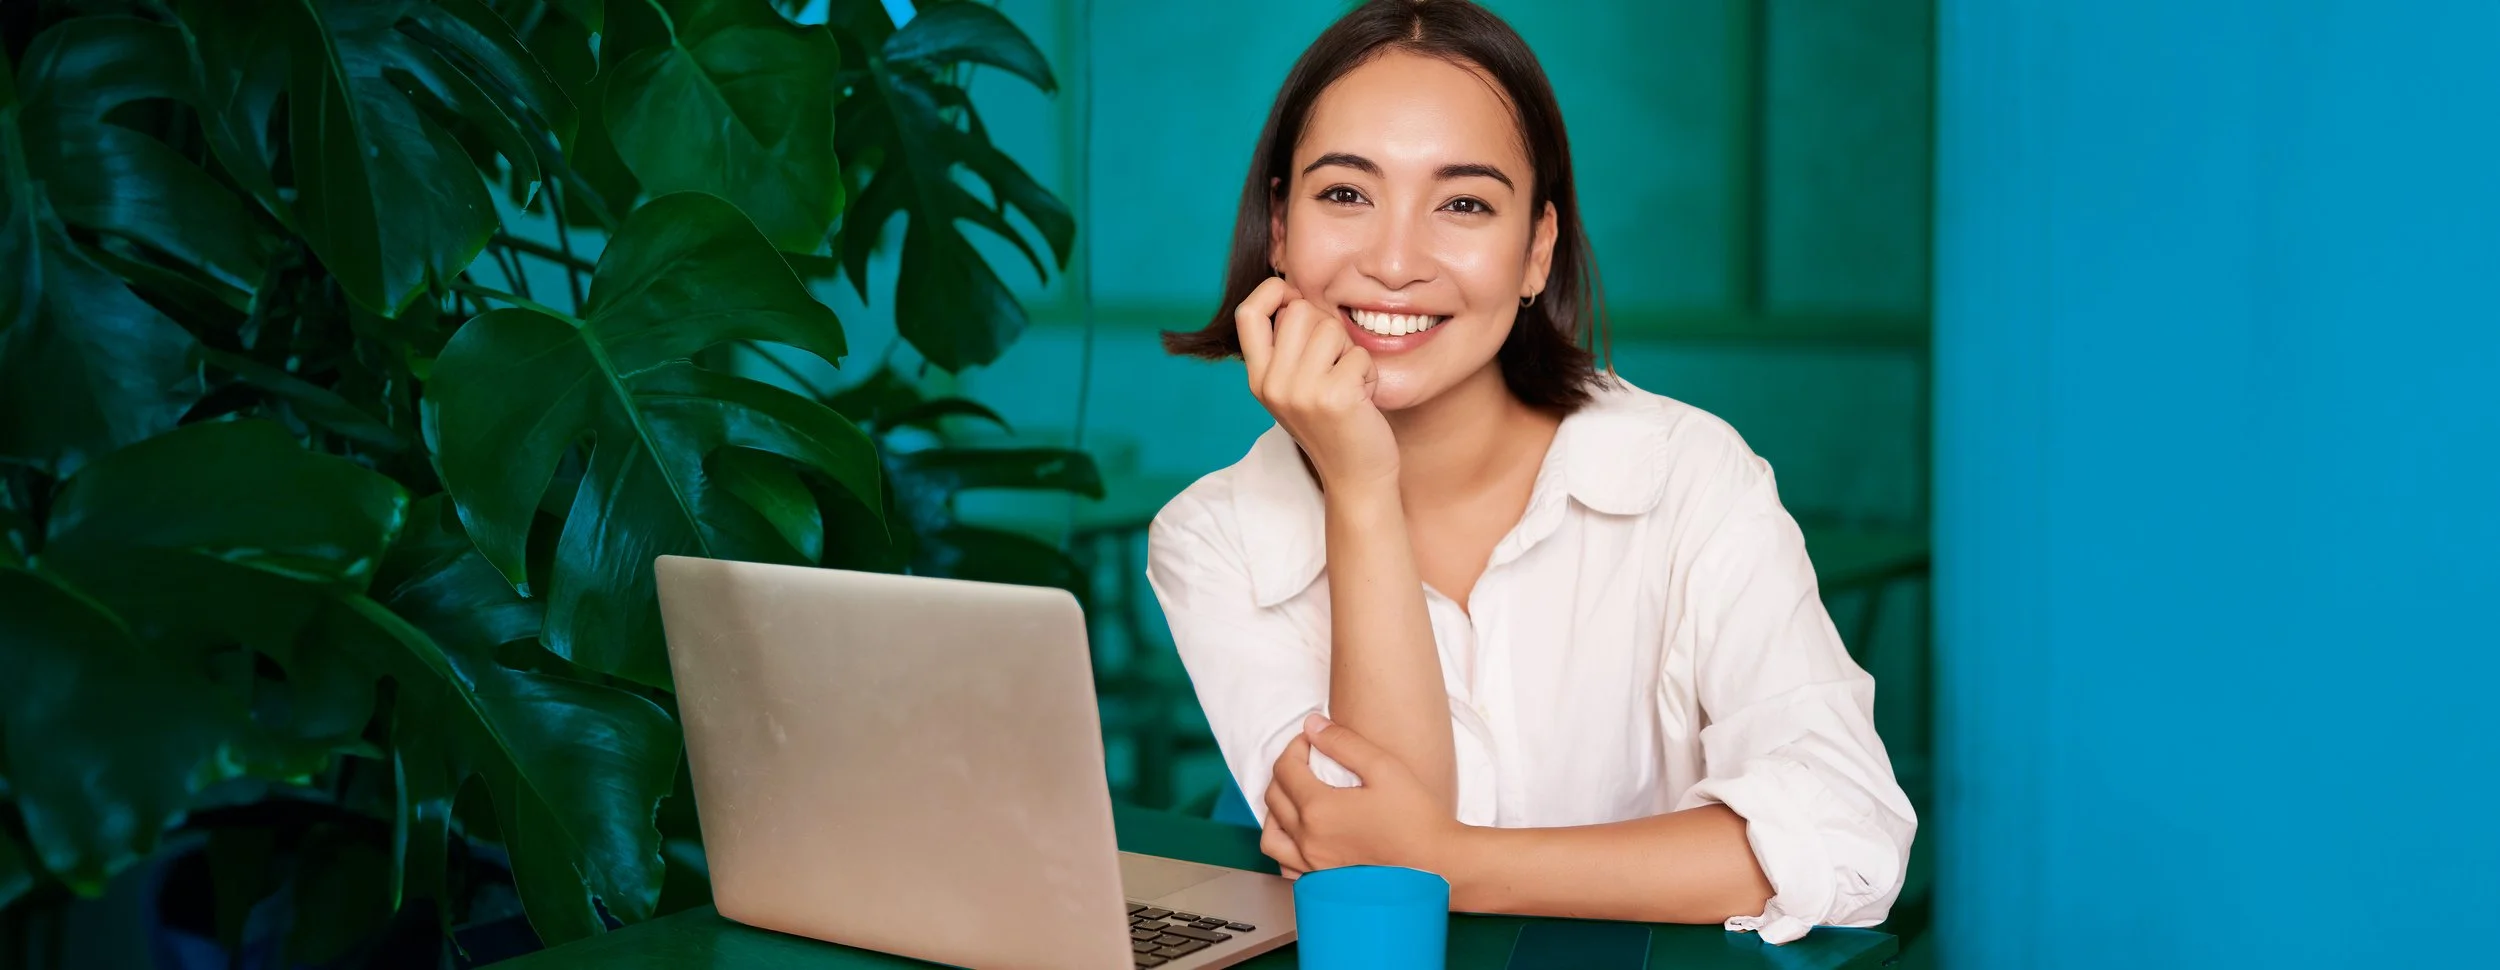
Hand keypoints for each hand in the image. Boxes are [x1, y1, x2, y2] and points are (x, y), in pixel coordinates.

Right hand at [1234, 277, 1398, 491]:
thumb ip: (1287, 349)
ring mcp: (1300, 392)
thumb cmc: (1333, 426)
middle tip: (1335, 363)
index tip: (1296, 298)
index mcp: (1258, 379)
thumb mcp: (1295, 388)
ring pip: (1331, 328)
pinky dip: (1369, 373)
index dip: (1273, 292)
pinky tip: (1363, 399)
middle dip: (1326, 327)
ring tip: (1349, 382)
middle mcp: (1272, 384)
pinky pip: (1358, 355)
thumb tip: (1293, 294)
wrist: (1355, 478)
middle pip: (1299, 311)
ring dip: (1350, 351)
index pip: (1248, 313)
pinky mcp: (1333, 397)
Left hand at [1265, 714, 1463, 874]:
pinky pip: (1285, 866)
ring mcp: (1313, 865)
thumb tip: (1311, 725)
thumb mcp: (1383, 767)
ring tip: (1297, 795)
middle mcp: (1308, 839)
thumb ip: (1342, 742)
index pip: (1285, 768)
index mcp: (1318, 809)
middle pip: (1274, 797)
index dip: (1296, 746)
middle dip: (1286, 770)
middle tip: (1309, 759)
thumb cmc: (1416, 818)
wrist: (1438, 864)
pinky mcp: (1323, 881)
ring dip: (1277, 808)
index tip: (1314, 740)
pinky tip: (1301, 834)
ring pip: (1271, 833)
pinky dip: (1285, 846)